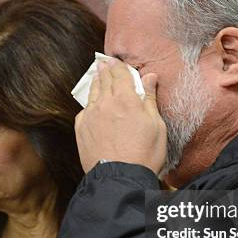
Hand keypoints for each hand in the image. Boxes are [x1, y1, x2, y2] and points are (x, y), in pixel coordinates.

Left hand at [74, 59, 166, 173]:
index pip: (120, 74)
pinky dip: (89, 103)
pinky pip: (85, 110)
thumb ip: (149, 99)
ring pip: (92, 93)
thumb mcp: (156, 125)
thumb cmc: (144, 154)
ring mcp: (90, 116)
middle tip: (102, 61)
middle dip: (104, 69)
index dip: (118, 65)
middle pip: (104, 80)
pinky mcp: (81, 130)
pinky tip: (91, 103)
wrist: (119, 178)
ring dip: (95, 82)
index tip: (115, 59)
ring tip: (97, 75)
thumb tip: (150, 76)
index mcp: (126, 99)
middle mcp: (105, 103)